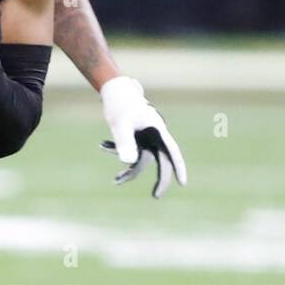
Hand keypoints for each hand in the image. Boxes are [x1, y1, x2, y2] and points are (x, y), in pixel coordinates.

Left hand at [100, 74, 186, 199]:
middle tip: (156, 196)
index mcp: (157, 130)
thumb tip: (128, 162)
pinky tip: (102, 144)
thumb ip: (124, 142)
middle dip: (159, 179)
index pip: (171, 151)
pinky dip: (116, 150)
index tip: (183, 182)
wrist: (112, 89)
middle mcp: (154, 136)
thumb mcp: (120, 123)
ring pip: (141, 160)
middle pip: (160, 160)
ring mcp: (145, 138)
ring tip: (116, 180)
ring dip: (128, 170)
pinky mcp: (134, 138)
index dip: (178, 167)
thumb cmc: (119, 103)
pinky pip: (129, 152)